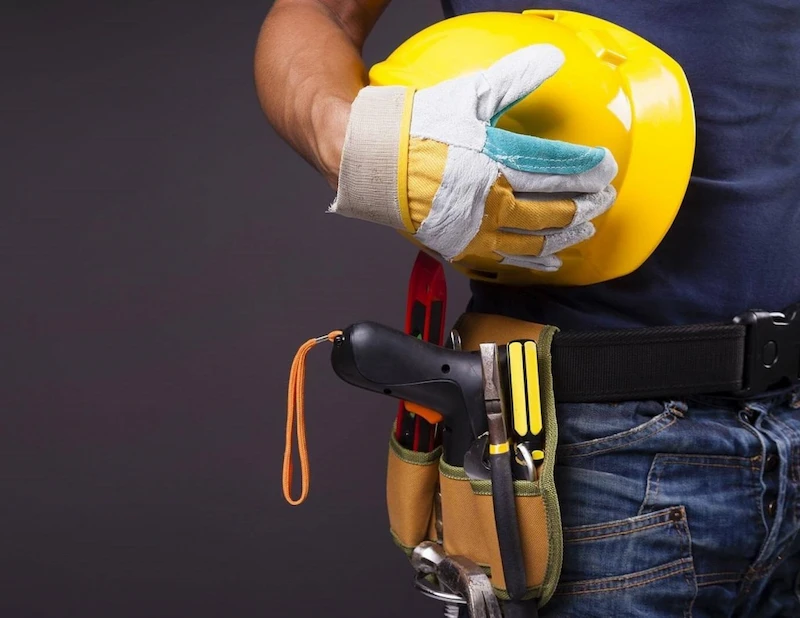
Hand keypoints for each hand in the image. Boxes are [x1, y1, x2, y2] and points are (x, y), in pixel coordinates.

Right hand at [330, 44, 617, 271]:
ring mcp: (480, 229)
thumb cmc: (418, 130)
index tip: (606, 167)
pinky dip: (534, 261)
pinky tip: (551, 259)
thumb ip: (513, 80)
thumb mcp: (468, 97)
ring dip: (568, 233)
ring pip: (538, 238)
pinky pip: (508, 261)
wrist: (375, 164)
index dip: (588, 168)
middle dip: (587, 203)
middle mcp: (495, 199)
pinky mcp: (464, 247)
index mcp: (499, 160)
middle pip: (556, 207)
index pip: (558, 167)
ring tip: (587, 228)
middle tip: (605, 198)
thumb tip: (551, 57)